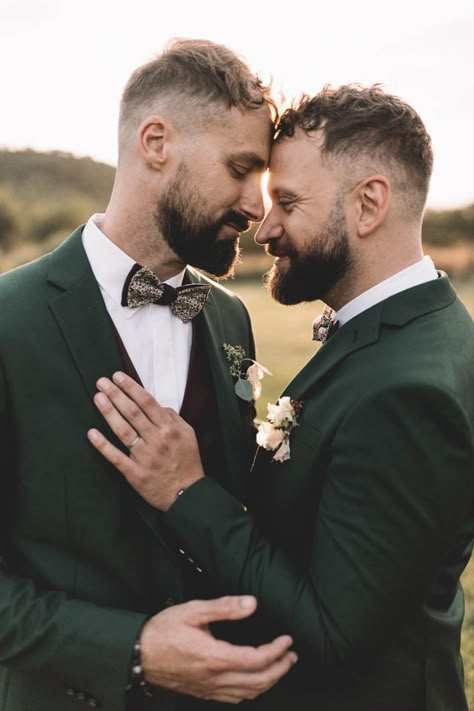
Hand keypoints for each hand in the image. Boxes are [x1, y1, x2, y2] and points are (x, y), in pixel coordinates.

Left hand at [87, 372, 203, 509]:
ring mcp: (144, 457)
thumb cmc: (188, 462)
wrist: (188, 494)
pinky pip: (116, 457)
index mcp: (169, 428)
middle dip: (115, 394)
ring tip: (97, 398)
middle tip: (101, 382)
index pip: (147, 402)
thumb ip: (173, 418)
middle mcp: (156, 440)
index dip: (131, 387)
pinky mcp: (135, 473)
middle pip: (132, 412)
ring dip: (108, 412)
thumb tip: (158, 405)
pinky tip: (92, 433)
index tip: (118, 377)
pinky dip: (103, 445)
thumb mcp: (188, 434)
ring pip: (123, 430)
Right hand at [140, 595, 296, 701]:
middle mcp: (214, 677)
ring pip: (249, 693)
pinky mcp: (203, 693)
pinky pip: (235, 698)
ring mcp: (209, 689)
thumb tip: (251, 604)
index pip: (257, 659)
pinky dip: (252, 691)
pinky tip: (255, 682)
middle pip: (259, 681)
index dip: (277, 651)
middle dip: (281, 668)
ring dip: (270, 681)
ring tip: (281, 667)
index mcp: (214, 656)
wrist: (139, 655)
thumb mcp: (193, 610)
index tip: (287, 640)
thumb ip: (224, 607)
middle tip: (291, 655)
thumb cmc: (163, 631)